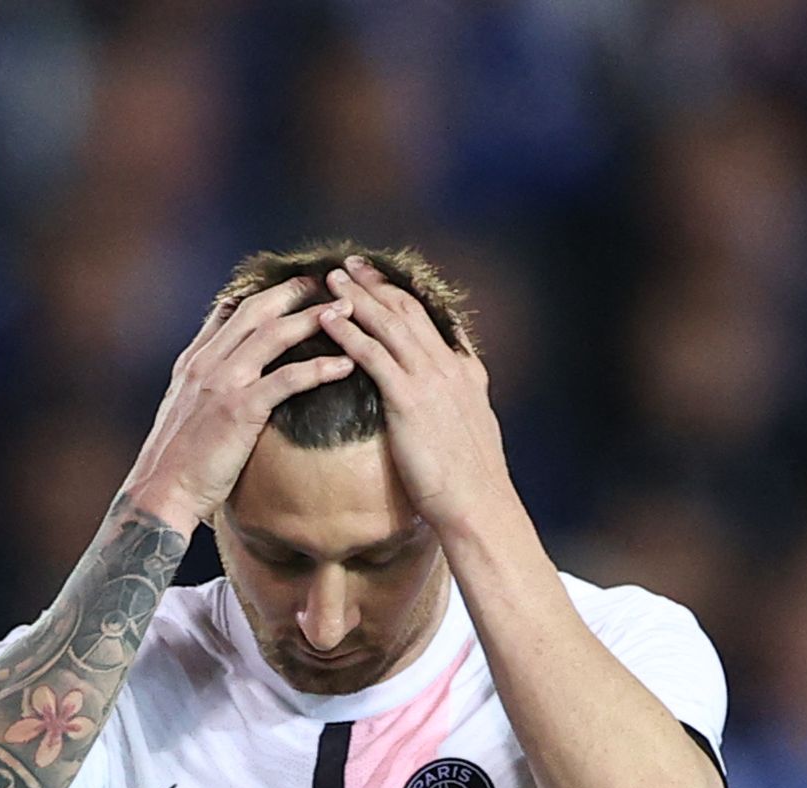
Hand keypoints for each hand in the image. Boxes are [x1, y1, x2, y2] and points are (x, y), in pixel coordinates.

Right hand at [121, 276, 353, 531]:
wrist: (160, 492)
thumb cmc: (175, 462)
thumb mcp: (181, 410)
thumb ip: (202, 383)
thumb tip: (225, 372)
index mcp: (193, 362)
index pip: (230, 312)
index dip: (266, 295)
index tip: (294, 287)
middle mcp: (206, 364)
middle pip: (256, 311)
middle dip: (294, 292)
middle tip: (328, 284)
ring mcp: (222, 383)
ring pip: (274, 335)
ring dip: (314, 318)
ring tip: (347, 312)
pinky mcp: (239, 409)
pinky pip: (287, 379)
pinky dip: (319, 368)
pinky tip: (345, 365)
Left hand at [314, 258, 515, 536]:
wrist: (479, 504)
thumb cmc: (469, 482)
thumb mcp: (469, 431)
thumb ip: (455, 405)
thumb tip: (442, 401)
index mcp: (465, 371)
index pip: (431, 321)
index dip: (402, 296)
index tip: (381, 280)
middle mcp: (449, 366)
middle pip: (408, 311)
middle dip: (377, 284)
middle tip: (350, 264)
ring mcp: (431, 379)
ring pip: (389, 324)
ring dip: (358, 297)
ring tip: (331, 279)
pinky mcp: (409, 399)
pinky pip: (372, 355)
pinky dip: (348, 333)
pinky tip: (327, 319)